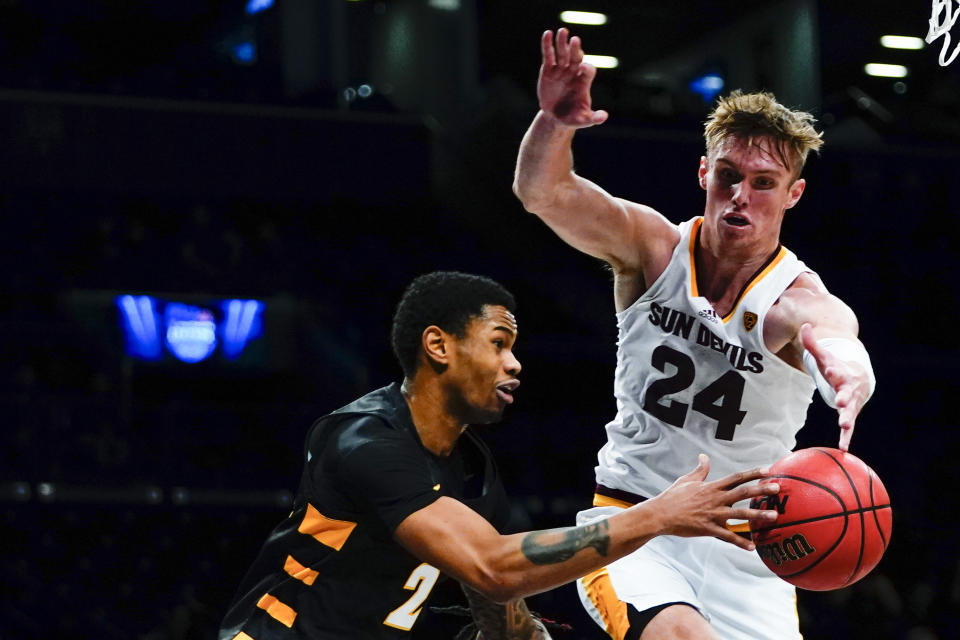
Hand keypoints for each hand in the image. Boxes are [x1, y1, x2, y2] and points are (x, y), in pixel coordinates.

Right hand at [537, 29, 607, 127]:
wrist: (556, 118)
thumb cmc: (573, 117)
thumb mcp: (584, 120)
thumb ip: (593, 118)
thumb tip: (604, 117)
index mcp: (584, 82)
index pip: (588, 71)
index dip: (586, 68)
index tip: (583, 67)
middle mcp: (574, 73)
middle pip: (576, 58)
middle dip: (575, 50)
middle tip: (575, 40)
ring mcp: (561, 70)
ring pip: (562, 54)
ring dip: (562, 43)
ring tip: (562, 31)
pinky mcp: (548, 70)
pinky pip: (549, 56)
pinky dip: (547, 46)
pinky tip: (547, 34)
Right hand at [645, 454, 778, 550]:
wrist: (660, 514)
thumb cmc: (673, 496)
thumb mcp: (686, 479)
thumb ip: (700, 470)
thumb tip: (704, 457)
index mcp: (711, 487)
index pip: (736, 477)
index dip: (753, 473)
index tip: (768, 470)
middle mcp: (715, 499)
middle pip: (742, 492)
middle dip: (761, 490)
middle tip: (777, 488)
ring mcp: (713, 514)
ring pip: (739, 514)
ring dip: (758, 515)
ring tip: (774, 516)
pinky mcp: (708, 529)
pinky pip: (727, 537)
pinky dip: (740, 542)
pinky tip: (752, 547)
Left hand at [800, 323, 871, 450]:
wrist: (859, 378)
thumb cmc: (837, 368)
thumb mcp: (825, 356)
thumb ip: (813, 343)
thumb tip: (804, 325)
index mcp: (841, 374)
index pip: (837, 371)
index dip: (834, 370)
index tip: (831, 369)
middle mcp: (848, 390)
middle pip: (847, 394)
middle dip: (845, 398)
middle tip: (841, 402)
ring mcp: (851, 403)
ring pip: (851, 413)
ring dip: (848, 420)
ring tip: (845, 428)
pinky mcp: (850, 414)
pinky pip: (849, 428)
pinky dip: (846, 438)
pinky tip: (843, 449)